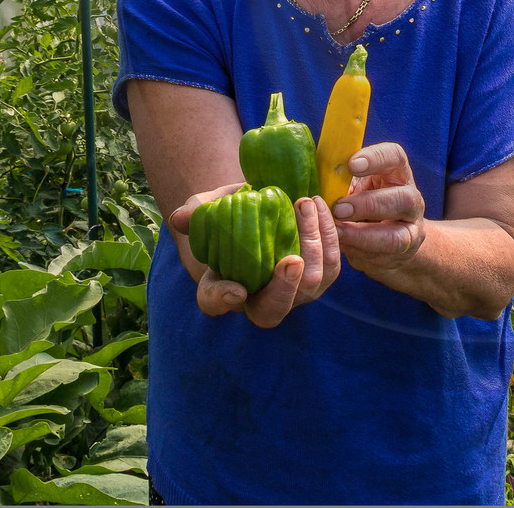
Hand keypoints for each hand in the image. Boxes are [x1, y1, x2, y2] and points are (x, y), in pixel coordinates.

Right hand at [169, 184, 341, 327]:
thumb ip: (195, 214)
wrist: (263, 209)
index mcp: (222, 288)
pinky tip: (318, 205)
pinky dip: (329, 233)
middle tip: (291, 259)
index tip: (235, 290)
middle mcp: (260, 299)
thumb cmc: (231, 214)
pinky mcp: (322, 273)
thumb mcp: (207, 210)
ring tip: (304, 205)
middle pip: (274, 308)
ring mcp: (294, 291)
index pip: (215, 302)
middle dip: (285, 287)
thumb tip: (180, 217)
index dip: (223, 300)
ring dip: (312, 246)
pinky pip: (333, 262)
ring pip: (312, 284)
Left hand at [330, 141, 426, 274]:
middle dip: (368, 204)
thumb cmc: (360, 205)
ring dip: (363, 234)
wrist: (384, 241)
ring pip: (396, 234)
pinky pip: (384, 254)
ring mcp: (411, 226)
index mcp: (395, 172)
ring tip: (338, 232)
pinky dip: (361, 250)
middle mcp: (410, 197)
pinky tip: (344, 245)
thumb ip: (338, 182)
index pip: (395, 156)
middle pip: (403, 198)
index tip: (352, 164)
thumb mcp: (351, 188)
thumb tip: (309, 176)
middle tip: (339, 208)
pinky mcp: (404, 249)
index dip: (376, 159)